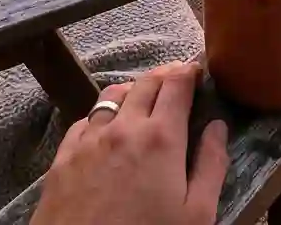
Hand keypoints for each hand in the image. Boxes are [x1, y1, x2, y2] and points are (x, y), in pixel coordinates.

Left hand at [32, 62, 229, 224]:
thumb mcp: (196, 215)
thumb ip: (211, 165)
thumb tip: (218, 126)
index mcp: (161, 137)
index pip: (177, 84)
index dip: (190, 71)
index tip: (198, 70)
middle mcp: (123, 127)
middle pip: (145, 82)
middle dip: (165, 75)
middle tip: (178, 80)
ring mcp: (88, 140)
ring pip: (112, 96)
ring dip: (133, 90)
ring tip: (144, 101)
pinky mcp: (63, 157)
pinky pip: (85, 120)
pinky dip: (102, 116)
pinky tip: (107, 130)